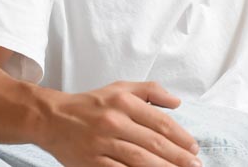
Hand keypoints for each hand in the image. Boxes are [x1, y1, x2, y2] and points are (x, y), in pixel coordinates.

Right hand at [36, 81, 200, 166]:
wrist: (51, 118)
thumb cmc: (90, 104)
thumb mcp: (120, 88)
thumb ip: (150, 91)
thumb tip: (176, 101)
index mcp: (123, 102)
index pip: (160, 122)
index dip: (180, 136)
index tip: (194, 148)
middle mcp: (114, 122)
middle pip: (153, 143)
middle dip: (178, 157)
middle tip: (195, 166)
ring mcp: (102, 144)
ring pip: (140, 160)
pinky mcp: (91, 162)